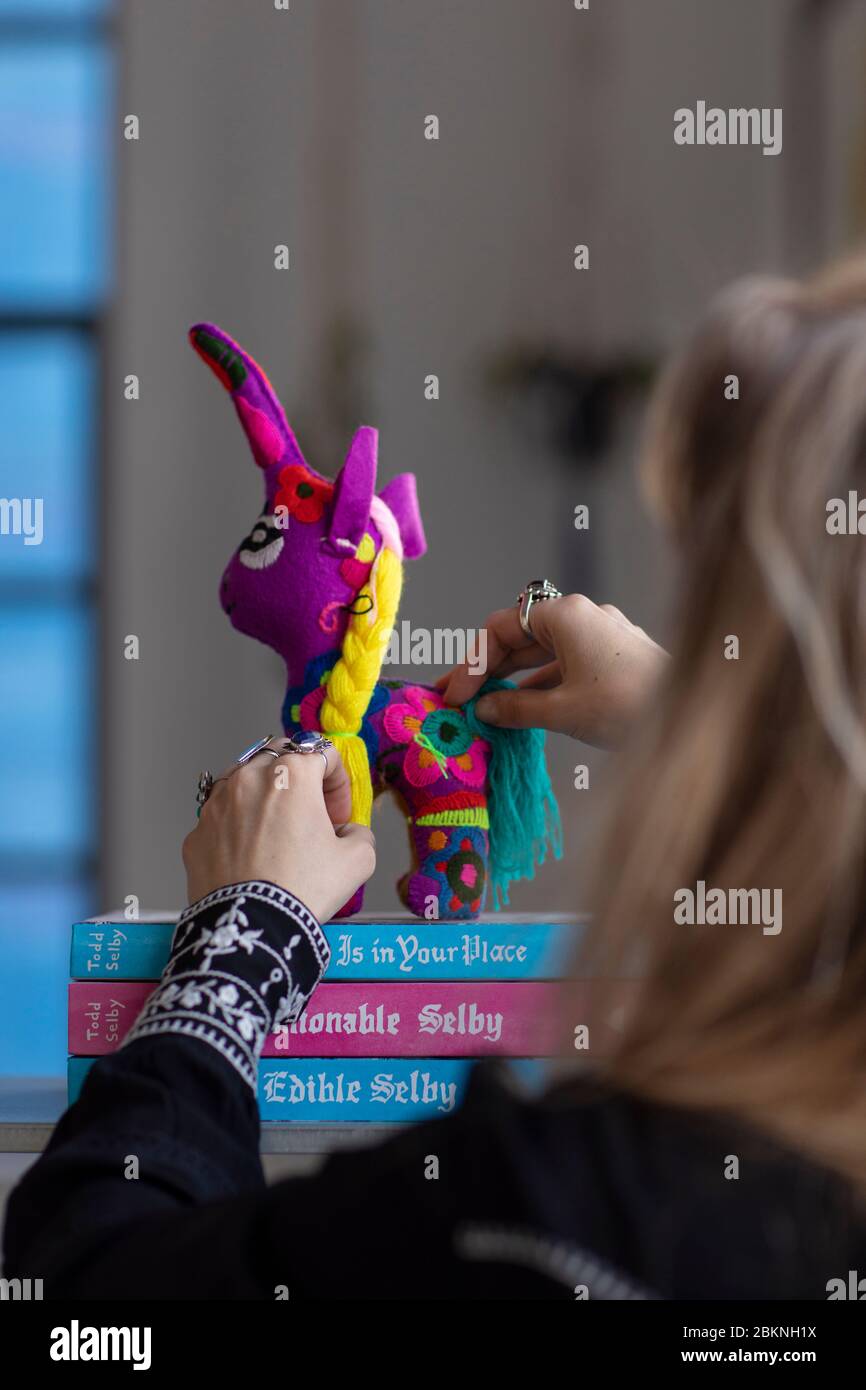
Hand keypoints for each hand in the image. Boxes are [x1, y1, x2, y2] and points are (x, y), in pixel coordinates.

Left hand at [182, 742, 375, 920]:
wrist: (252, 928)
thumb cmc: (303, 888)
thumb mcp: (358, 860)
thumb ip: (359, 834)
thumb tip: (348, 834)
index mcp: (291, 774)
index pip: (324, 753)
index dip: (339, 783)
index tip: (340, 815)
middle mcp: (248, 778)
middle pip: (280, 756)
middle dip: (300, 779)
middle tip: (311, 816)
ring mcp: (216, 804)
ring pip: (244, 781)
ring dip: (264, 796)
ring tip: (277, 832)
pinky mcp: (196, 833)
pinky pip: (221, 817)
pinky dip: (237, 826)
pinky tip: (251, 855)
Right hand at [440, 593, 666, 746]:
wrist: (694, 718)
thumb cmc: (628, 706)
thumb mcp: (562, 711)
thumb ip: (515, 707)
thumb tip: (484, 709)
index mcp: (566, 615)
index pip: (501, 628)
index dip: (472, 663)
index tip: (455, 697)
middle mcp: (583, 616)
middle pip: (520, 638)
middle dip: (486, 670)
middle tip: (454, 700)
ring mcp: (601, 637)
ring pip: (542, 654)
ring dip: (512, 680)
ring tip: (481, 708)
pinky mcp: (615, 659)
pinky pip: (565, 667)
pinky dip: (540, 687)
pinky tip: (521, 710)